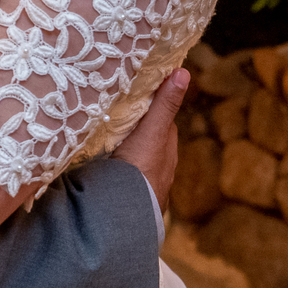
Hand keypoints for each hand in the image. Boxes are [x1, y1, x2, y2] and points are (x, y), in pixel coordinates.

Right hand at [111, 69, 188, 211]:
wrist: (126, 215)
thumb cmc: (141, 170)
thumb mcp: (152, 132)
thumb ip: (164, 105)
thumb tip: (183, 72)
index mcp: (167, 150)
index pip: (161, 123)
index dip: (151, 109)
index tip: (137, 97)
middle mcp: (161, 169)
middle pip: (149, 141)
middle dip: (137, 130)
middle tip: (116, 116)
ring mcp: (146, 187)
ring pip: (137, 162)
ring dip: (125, 153)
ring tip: (105, 143)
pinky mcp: (131, 201)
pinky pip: (125, 181)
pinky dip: (117, 173)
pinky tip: (103, 171)